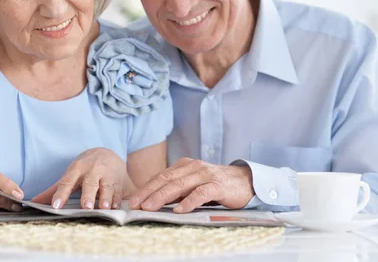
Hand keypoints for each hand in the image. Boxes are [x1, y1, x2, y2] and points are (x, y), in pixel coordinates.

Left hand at [32, 148, 133, 209]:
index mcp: (77, 169)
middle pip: (89, 184)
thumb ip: (54, 190)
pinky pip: (119, 191)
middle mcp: (92, 171)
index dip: (61, 194)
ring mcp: (107, 176)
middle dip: (88, 195)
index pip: (67, 182)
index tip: (56, 205)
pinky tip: (116, 207)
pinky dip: (118, 199)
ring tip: (104, 208)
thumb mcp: (70, 175)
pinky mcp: (119, 182)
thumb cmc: (85, 168)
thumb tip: (34, 202)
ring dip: (106, 198)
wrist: (107, 154)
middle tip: (86, 206)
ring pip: (107, 187)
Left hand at [128, 158, 253, 212]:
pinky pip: (201, 193)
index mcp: (184, 165)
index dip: (145, 188)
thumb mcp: (193, 184)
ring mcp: (205, 175)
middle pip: (166, 180)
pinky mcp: (218, 185)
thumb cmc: (215, 184)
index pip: (160, 176)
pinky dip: (189, 202)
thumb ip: (176, 189)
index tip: (132, 201)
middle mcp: (193, 167)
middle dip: (148, 192)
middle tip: (135, 204)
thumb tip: (152, 200)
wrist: (245, 181)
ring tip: (149, 207)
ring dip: (162, 196)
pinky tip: (179, 210)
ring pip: (180, 185)